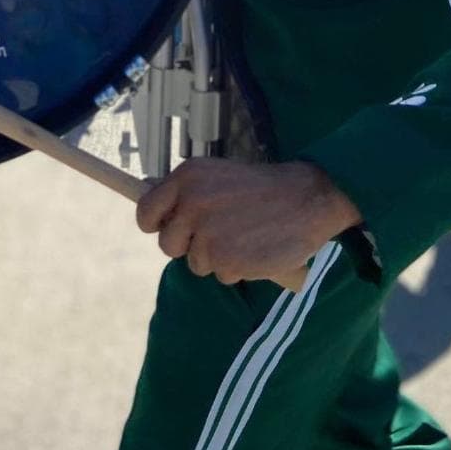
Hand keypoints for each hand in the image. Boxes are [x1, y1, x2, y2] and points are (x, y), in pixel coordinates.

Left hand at [136, 158, 360, 289]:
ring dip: (216, 258)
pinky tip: (254, 248)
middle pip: (167, 244)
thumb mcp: (217, 175)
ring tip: (242, 236)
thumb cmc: (261, 188)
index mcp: (186, 177)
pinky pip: (221, 274)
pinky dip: (236, 267)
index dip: (155, 225)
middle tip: (215, 236)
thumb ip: (188, 193)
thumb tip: (158, 213)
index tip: (165, 229)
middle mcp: (191, 204)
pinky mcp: (226, 260)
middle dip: (188, 246)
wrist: (305, 199)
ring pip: (195, 263)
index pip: (145, 212)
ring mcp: (207, 234)